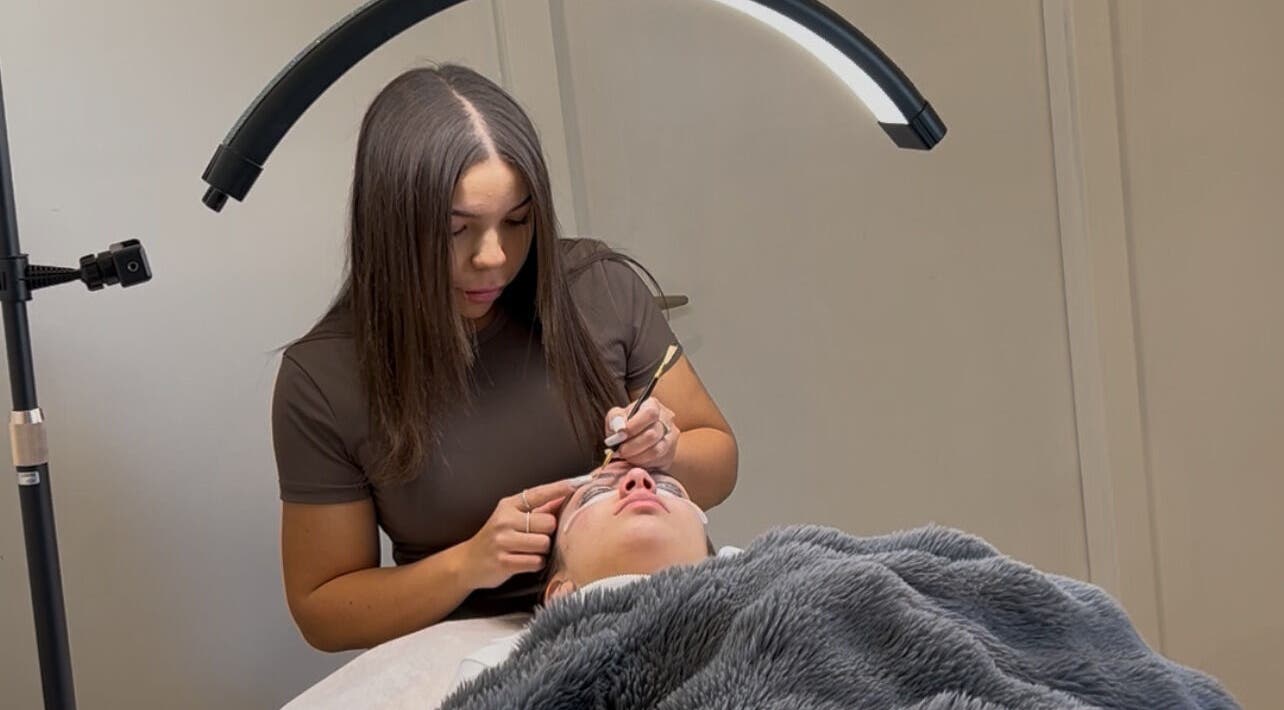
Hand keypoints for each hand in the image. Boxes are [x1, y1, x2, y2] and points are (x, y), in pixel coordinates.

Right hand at [461, 478, 580, 589]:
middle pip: (548, 523)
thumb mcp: (511, 518)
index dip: (561, 488)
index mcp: (508, 506)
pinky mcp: (504, 562)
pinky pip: (536, 561)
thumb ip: (536, 509)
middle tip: (535, 537)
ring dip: (542, 550)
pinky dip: (535, 563)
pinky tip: (524, 561)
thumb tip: (563, 498)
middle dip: (547, 532)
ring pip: (544, 543)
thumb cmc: (496, 538)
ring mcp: (503, 541)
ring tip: (528, 550)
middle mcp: (504, 520)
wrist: (467, 562)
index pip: (539, 493)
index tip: (581, 482)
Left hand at [603, 397, 678, 471]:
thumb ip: (615, 418)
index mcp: (653, 405)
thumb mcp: (618, 416)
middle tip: (619, 451)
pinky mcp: (670, 453)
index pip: (650, 413)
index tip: (620, 435)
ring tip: (625, 456)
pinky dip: (642, 463)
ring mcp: (671, 437)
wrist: (640, 438)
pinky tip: (634, 460)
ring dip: (636, 456)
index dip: (634, 426)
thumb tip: (619, 428)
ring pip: (656, 450)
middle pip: (653, 434)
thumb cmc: (627, 425)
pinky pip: (657, 461)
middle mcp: (666, 419)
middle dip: (632, 445)